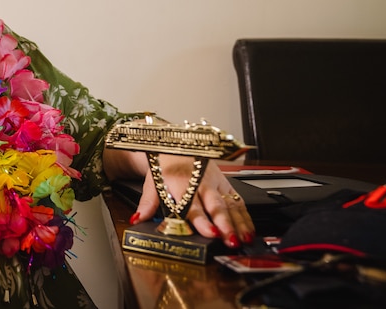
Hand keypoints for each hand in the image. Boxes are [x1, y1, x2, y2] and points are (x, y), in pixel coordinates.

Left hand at [133, 155, 255, 247]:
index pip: (191, 205)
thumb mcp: (152, 182)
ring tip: (243, 239)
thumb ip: (147, 203)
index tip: (209, 233)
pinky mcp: (225, 183)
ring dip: (238, 223)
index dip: (201, 220)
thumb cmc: (165, 165)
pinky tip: (248, 229)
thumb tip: (137, 219)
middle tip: (229, 240)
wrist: (177, 145)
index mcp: (181, 182)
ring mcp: (215, 183)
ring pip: (230, 204)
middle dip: (224, 224)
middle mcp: (201, 182)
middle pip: (215, 206)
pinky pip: (238, 201)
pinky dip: (245, 216)